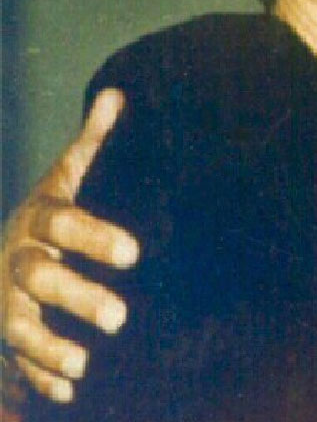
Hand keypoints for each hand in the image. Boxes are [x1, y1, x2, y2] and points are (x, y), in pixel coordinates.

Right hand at [1, 89, 138, 403]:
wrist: (5, 253)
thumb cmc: (53, 214)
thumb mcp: (69, 177)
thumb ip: (92, 144)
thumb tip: (117, 95)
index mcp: (39, 219)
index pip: (63, 224)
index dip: (94, 237)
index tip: (134, 253)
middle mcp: (19, 260)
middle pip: (40, 277)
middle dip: (77, 296)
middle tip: (121, 315)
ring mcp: (8, 301)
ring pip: (22, 325)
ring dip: (51, 346)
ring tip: (86, 364)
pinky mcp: (8, 334)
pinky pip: (16, 361)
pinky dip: (40, 378)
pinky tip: (68, 393)